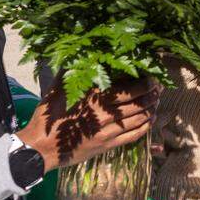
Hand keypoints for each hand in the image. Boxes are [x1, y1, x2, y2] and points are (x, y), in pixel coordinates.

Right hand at [17, 77, 159, 171]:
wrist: (40, 147)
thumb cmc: (48, 114)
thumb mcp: (58, 88)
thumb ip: (73, 69)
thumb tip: (86, 52)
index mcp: (93, 96)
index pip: (128, 87)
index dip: (144, 82)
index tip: (152, 76)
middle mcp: (103, 112)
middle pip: (137, 102)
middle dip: (152, 94)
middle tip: (159, 88)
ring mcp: (107, 130)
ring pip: (138, 118)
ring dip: (151, 108)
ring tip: (157, 101)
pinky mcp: (107, 145)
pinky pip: (133, 135)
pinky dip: (145, 126)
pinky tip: (150, 119)